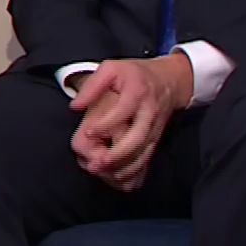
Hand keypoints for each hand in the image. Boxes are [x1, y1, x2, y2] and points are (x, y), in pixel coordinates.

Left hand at [68, 54, 193, 190]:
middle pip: (138, 137)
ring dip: (126, 166)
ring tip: (105, 173)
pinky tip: (119, 177)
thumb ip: (92, 86)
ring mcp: (156, 126)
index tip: (87, 132)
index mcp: (137, 92)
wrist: (171, 80)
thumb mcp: (111, 68)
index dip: (106, 123)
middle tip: (97, 164)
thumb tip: (75, 107)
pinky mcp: (157, 138)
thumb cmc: (134, 74)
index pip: (123, 110)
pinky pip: (148, 157)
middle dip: (118, 153)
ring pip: (145, 151)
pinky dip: (136, 169)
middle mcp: (149, 111)